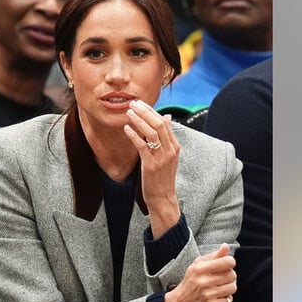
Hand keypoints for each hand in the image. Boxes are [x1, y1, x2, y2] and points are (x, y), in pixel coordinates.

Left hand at [123, 99, 179, 235]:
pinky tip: (126, 128)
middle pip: (159, 123)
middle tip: (133, 103)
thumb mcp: (168, 155)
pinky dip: (134, 135)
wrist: (163, 198)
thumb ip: (167, 137)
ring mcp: (162, 157)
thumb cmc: (162, 177)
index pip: (164, 122)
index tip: (140, 104)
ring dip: (139, 120)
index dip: (151, 111)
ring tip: (128, 112)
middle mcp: (170, 150)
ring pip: (152, 132)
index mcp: (175, 146)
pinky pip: (142, 146)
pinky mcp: (151, 165)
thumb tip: (167, 117)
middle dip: (145, 111)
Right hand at [165, 244, 236, 301]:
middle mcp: (204, 281)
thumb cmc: (191, 281)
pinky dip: (225, 298)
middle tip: (221, 277)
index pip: (228, 261)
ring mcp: (208, 295)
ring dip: (228, 287)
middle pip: (232, 274)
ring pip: (232, 287)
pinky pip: (229, 299)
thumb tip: (226, 246)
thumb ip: (214, 255)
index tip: (226, 265)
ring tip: (220, 287)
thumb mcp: (198, 264)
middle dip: (229, 275)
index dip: (229, 262)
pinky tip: (217, 296)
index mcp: (200, 268)